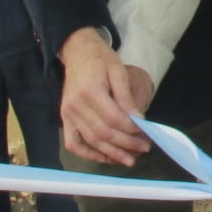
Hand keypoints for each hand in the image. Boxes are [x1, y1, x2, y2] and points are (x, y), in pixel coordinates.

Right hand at [59, 27, 154, 166]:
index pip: (114, 118)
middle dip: (126, 144)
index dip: (131, 129)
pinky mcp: (65, 118)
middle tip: (144, 148)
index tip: (146, 133)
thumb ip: (127, 97)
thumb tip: (138, 120)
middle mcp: (76, 105)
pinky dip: (88, 154)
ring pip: (91, 141)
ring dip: (112, 154)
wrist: (77, 52)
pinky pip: (73, 143)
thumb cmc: (100, 59)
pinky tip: (105, 158)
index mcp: (91, 91)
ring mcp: (68, 113)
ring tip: (129, 159)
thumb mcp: (118, 71)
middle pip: (104, 133)